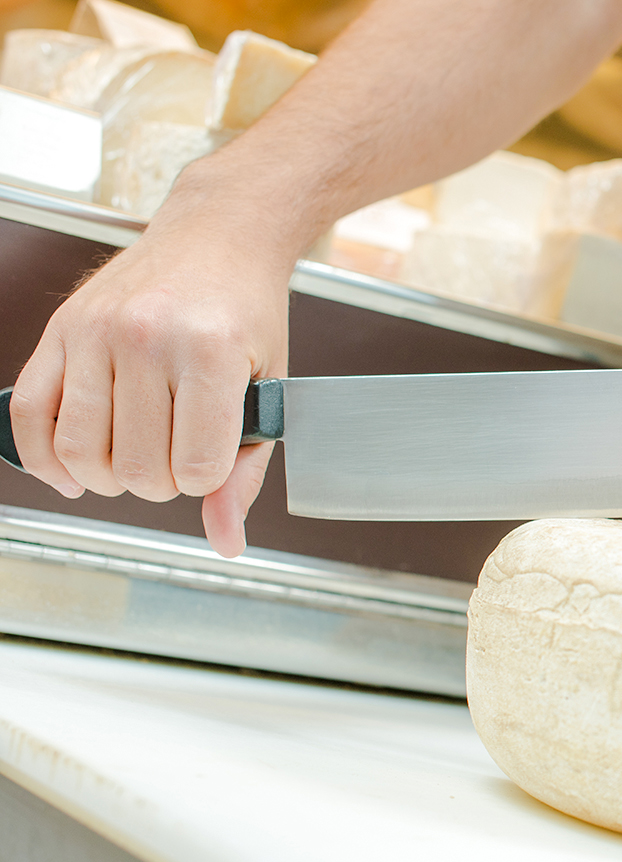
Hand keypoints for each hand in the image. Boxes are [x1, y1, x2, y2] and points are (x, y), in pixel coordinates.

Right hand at [9, 221, 291, 557]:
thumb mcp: (269, 387)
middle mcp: (146, 338)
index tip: (211, 461)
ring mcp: (95, 332)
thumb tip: (225, 542)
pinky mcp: (60, 331)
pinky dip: (43, 458)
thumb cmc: (247, 312)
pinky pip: (30, 414)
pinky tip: (69, 474)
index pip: (196, 467)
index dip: (204, 481)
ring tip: (132, 462)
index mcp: (210, 352)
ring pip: (79, 450)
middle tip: (174, 461)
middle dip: (158, 484)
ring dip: (106, 477)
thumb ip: (246, 469)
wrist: (218, 236)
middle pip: (136, 466)